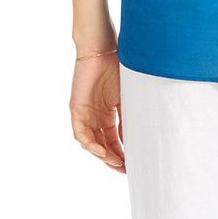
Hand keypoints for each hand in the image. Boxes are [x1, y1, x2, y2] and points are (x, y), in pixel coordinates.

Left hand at [69, 49, 125, 172]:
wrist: (102, 49)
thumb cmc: (118, 67)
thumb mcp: (127, 96)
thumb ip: (130, 115)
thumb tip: (141, 136)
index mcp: (108, 114)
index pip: (114, 140)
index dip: (123, 153)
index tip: (133, 164)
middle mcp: (95, 117)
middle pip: (103, 145)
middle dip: (114, 159)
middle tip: (125, 169)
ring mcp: (85, 115)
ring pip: (92, 143)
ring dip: (103, 155)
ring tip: (116, 163)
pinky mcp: (76, 110)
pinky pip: (81, 134)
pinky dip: (91, 145)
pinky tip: (102, 152)